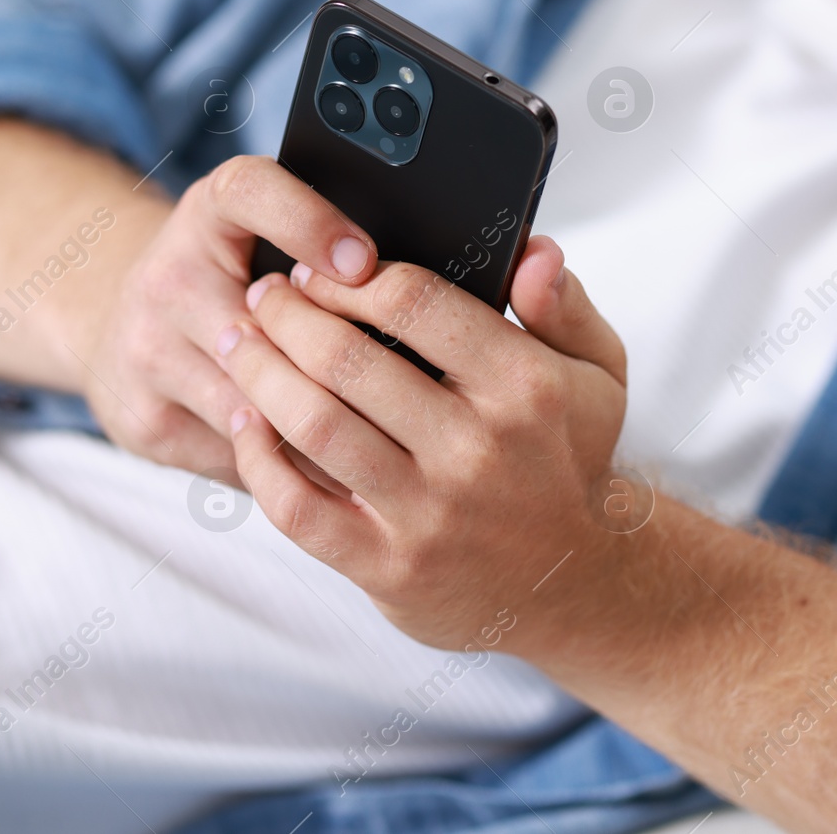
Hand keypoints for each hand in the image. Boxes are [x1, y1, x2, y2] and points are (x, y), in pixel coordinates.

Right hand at [80, 155, 376, 472]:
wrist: (115, 322)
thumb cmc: (224, 277)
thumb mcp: (258, 235)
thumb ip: (319, 249)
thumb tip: (422, 289)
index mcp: (206, 214)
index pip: (249, 192)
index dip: (307, 220)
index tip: (362, 259)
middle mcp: (168, 278)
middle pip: (264, 330)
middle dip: (337, 362)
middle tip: (406, 386)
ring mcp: (148, 354)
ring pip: (257, 405)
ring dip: (325, 427)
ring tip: (387, 438)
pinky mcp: (144, 419)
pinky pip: (238, 453)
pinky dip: (290, 464)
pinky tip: (331, 465)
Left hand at [215, 236, 631, 652]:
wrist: (571, 584)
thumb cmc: (566, 460)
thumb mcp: (598, 375)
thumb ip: (563, 307)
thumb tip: (532, 253)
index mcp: (526, 386)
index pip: (413, 302)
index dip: (347, 277)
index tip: (314, 268)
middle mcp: (478, 449)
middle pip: (348, 360)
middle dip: (287, 316)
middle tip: (262, 299)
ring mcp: (431, 514)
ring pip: (316, 426)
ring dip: (260, 376)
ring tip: (239, 344)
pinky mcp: (390, 568)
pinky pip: (298, 509)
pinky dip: (257, 460)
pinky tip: (243, 423)